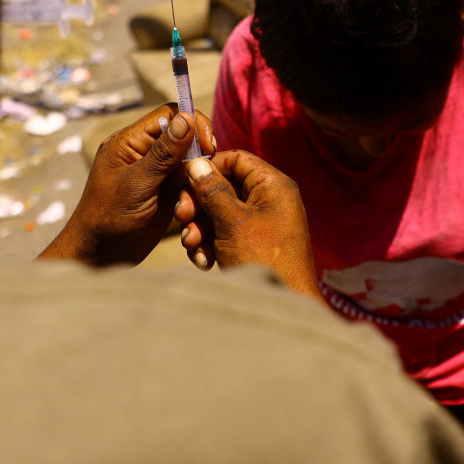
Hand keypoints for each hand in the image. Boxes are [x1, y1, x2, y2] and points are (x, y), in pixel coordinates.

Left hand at [38, 107, 214, 264]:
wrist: (99, 257)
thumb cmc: (108, 218)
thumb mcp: (137, 183)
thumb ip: (163, 153)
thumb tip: (187, 117)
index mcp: (130, 142)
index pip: (169, 115)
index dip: (192, 123)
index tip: (208, 145)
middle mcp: (145, 153)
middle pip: (184, 137)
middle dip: (198, 155)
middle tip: (206, 173)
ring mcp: (157, 173)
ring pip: (190, 163)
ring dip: (196, 180)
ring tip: (189, 202)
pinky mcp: (166, 192)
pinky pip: (189, 183)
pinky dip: (194, 195)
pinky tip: (188, 212)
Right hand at [175, 149, 320, 297]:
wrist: (281, 304)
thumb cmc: (263, 258)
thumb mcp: (233, 221)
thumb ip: (213, 190)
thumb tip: (197, 163)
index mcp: (273, 186)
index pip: (237, 159)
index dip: (209, 167)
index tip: (183, 180)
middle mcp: (270, 200)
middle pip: (224, 187)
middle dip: (199, 204)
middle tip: (182, 218)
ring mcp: (261, 223)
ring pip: (220, 213)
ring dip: (200, 227)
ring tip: (191, 245)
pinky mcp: (252, 244)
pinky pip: (225, 234)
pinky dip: (210, 244)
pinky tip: (204, 260)